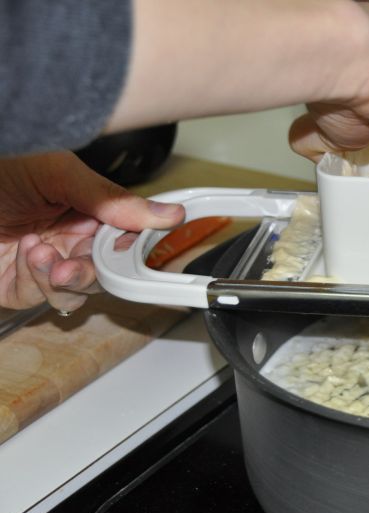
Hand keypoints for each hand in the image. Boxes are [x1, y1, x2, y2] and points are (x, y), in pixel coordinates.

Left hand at [0, 151, 183, 312]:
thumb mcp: (59, 172)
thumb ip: (115, 199)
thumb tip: (169, 213)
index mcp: (83, 207)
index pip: (124, 236)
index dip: (132, 245)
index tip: (136, 246)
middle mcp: (64, 237)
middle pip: (105, 269)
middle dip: (98, 268)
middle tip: (83, 259)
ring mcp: (39, 263)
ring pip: (78, 291)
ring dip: (70, 279)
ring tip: (46, 255)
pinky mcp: (13, 286)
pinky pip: (42, 299)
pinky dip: (40, 282)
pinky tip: (29, 256)